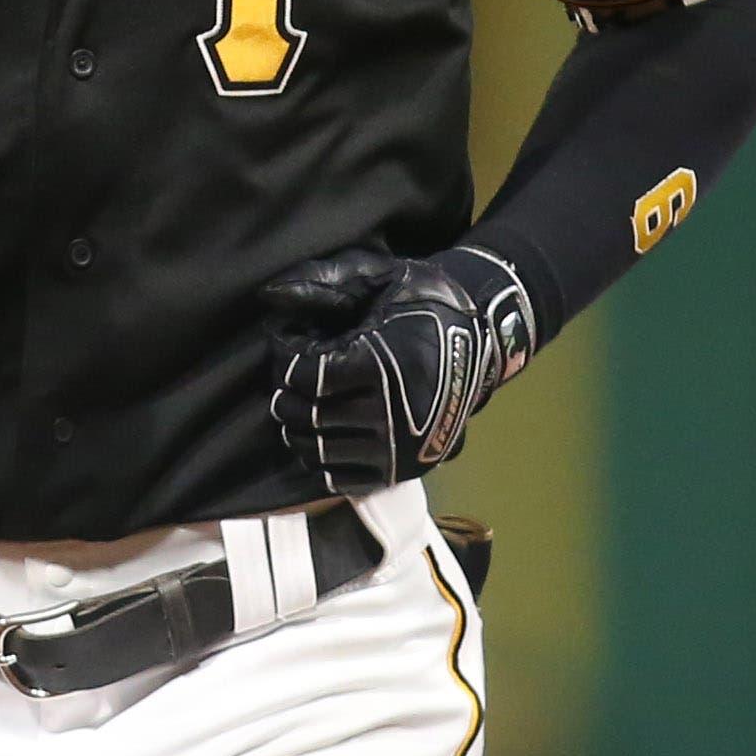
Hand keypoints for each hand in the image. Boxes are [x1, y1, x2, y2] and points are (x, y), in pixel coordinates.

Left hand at [260, 244, 536, 493]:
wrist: (486, 341)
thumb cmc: (427, 303)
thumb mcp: (383, 276)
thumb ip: (325, 281)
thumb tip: (269, 293)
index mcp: (385, 365)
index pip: (308, 376)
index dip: (287, 359)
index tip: (288, 345)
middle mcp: (393, 415)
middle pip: (310, 416)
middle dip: (287, 395)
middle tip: (287, 380)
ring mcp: (400, 449)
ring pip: (321, 450)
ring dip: (298, 429)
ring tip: (299, 407)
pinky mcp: (404, 470)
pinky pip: (343, 479)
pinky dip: (322, 460)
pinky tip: (321, 435)